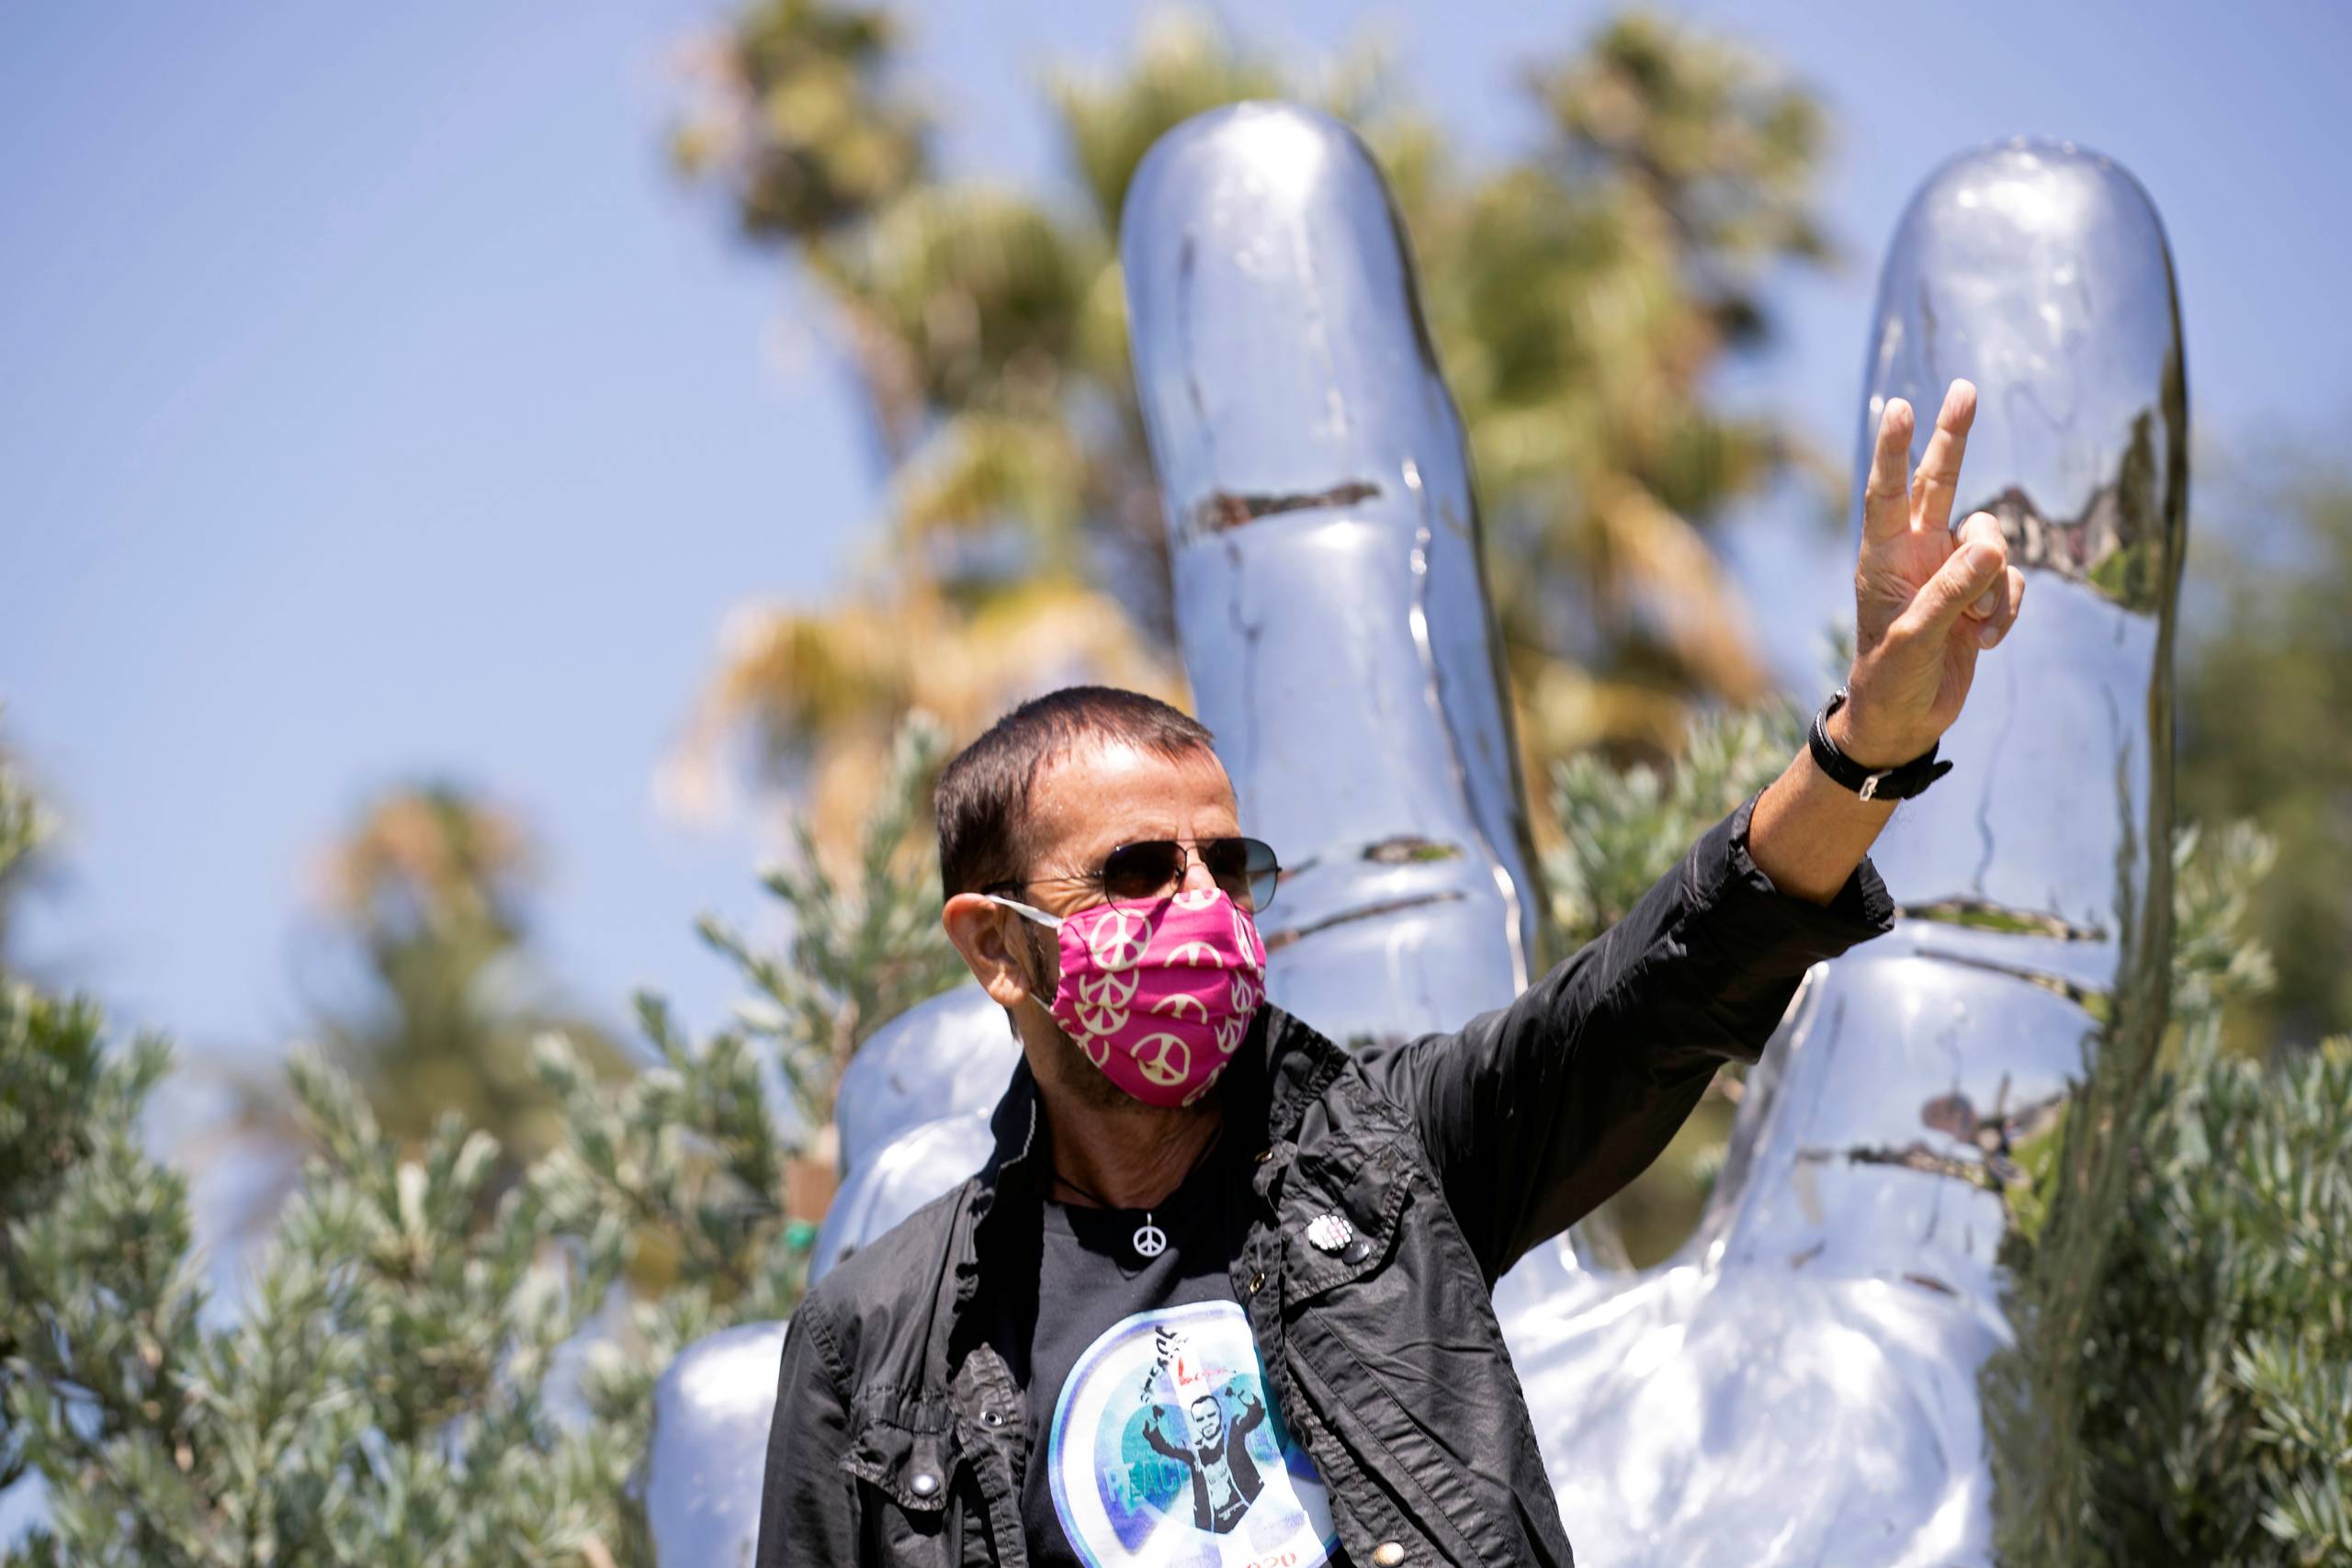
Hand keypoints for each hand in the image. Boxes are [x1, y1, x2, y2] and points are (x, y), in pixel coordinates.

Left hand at [1838, 380, 2027, 766]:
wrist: (1905, 722)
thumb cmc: (1891, 679)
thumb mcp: (1915, 638)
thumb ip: (1951, 592)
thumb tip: (1991, 547)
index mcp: (1885, 557)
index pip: (1889, 493)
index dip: (1895, 450)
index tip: (1900, 406)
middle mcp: (1918, 553)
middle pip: (1941, 482)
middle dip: (1953, 437)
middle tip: (1963, 387)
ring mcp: (1951, 571)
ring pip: (1993, 541)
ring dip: (1994, 585)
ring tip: (1974, 626)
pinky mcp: (1980, 594)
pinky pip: (2011, 582)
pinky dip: (2007, 610)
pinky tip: (1984, 642)